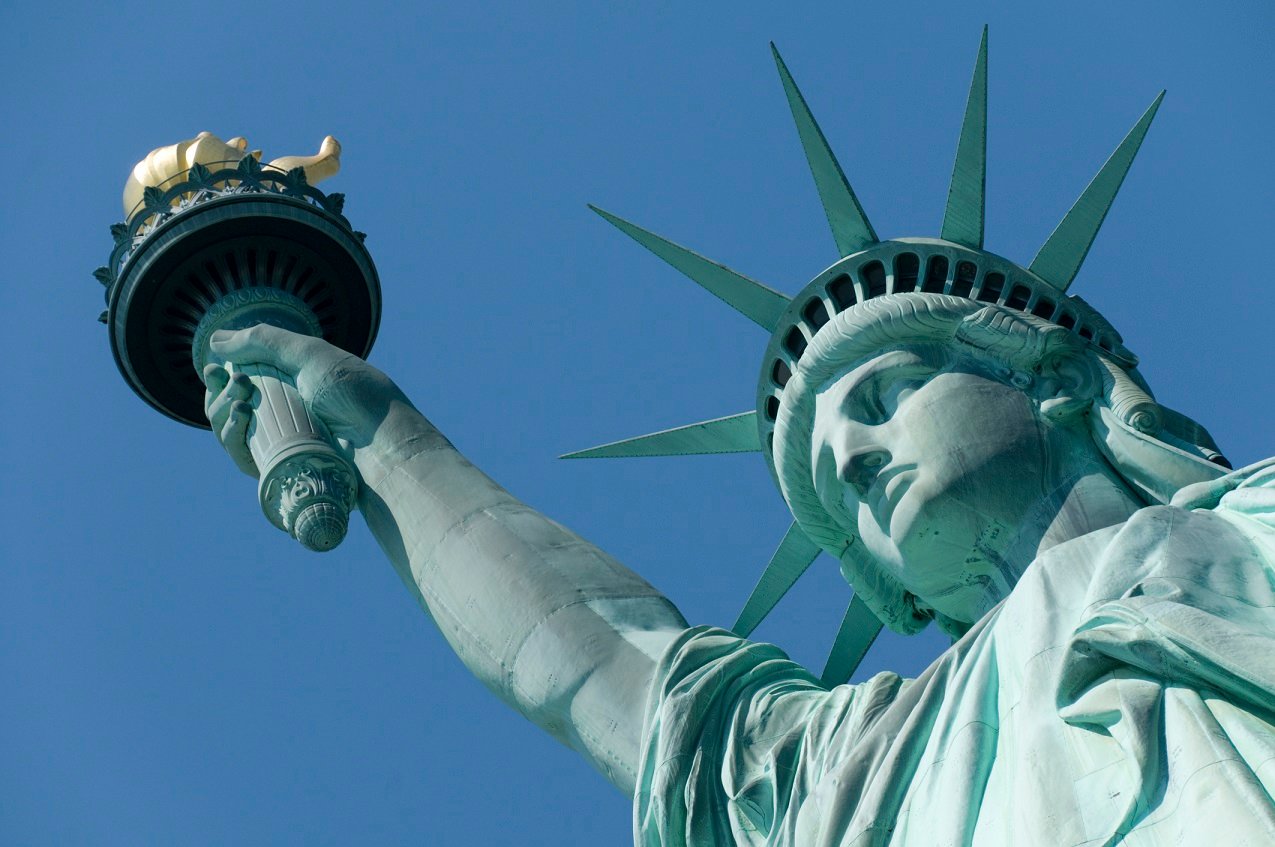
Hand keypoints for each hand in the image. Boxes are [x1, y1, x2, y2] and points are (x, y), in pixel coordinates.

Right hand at [202, 324, 411, 474]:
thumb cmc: (356, 395)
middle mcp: (286, 414)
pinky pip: (244, 458)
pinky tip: (239, 423)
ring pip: (232, 433)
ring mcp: (283, 443)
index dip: (221, 376)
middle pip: (230, 407)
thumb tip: (215, 339)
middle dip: (221, 394)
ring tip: (241, 403)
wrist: (383, 441)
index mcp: (293, 384)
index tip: (213, 369)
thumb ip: (264, 341)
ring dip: (222, 415)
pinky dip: (233, 440)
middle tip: (238, 384)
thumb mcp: (312, 356)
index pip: (242, 380)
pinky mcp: (282, 471)